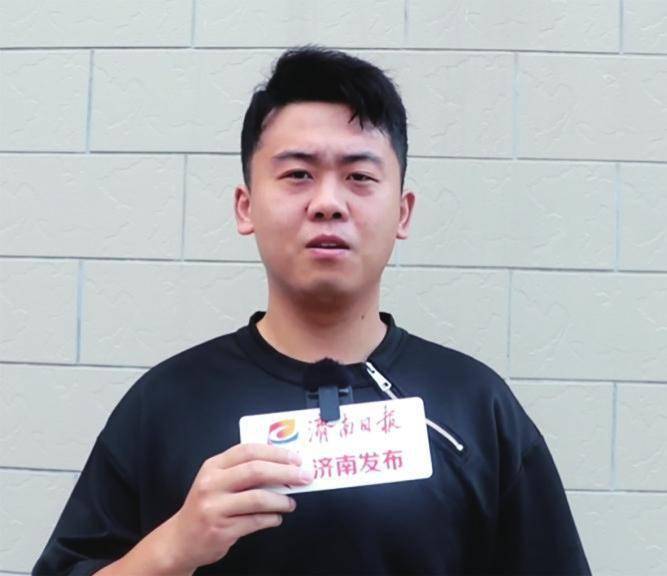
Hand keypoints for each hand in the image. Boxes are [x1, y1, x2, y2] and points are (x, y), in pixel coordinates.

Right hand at [160, 443, 312, 572]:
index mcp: (213, 466)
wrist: (180, 539)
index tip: (296, 457)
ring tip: (291, 502)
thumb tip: (283, 467)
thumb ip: (243, 471)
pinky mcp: (221, 529)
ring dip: (281, 499)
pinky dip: (272, 518)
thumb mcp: (217, 481)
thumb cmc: (206, 506)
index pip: (248, 450)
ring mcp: (215, 507)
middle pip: (256, 471)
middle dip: (285, 473)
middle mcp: (212, 483)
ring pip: (258, 498)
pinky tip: (277, 517)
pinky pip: (255, 521)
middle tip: (304, 477)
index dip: (275, 452)